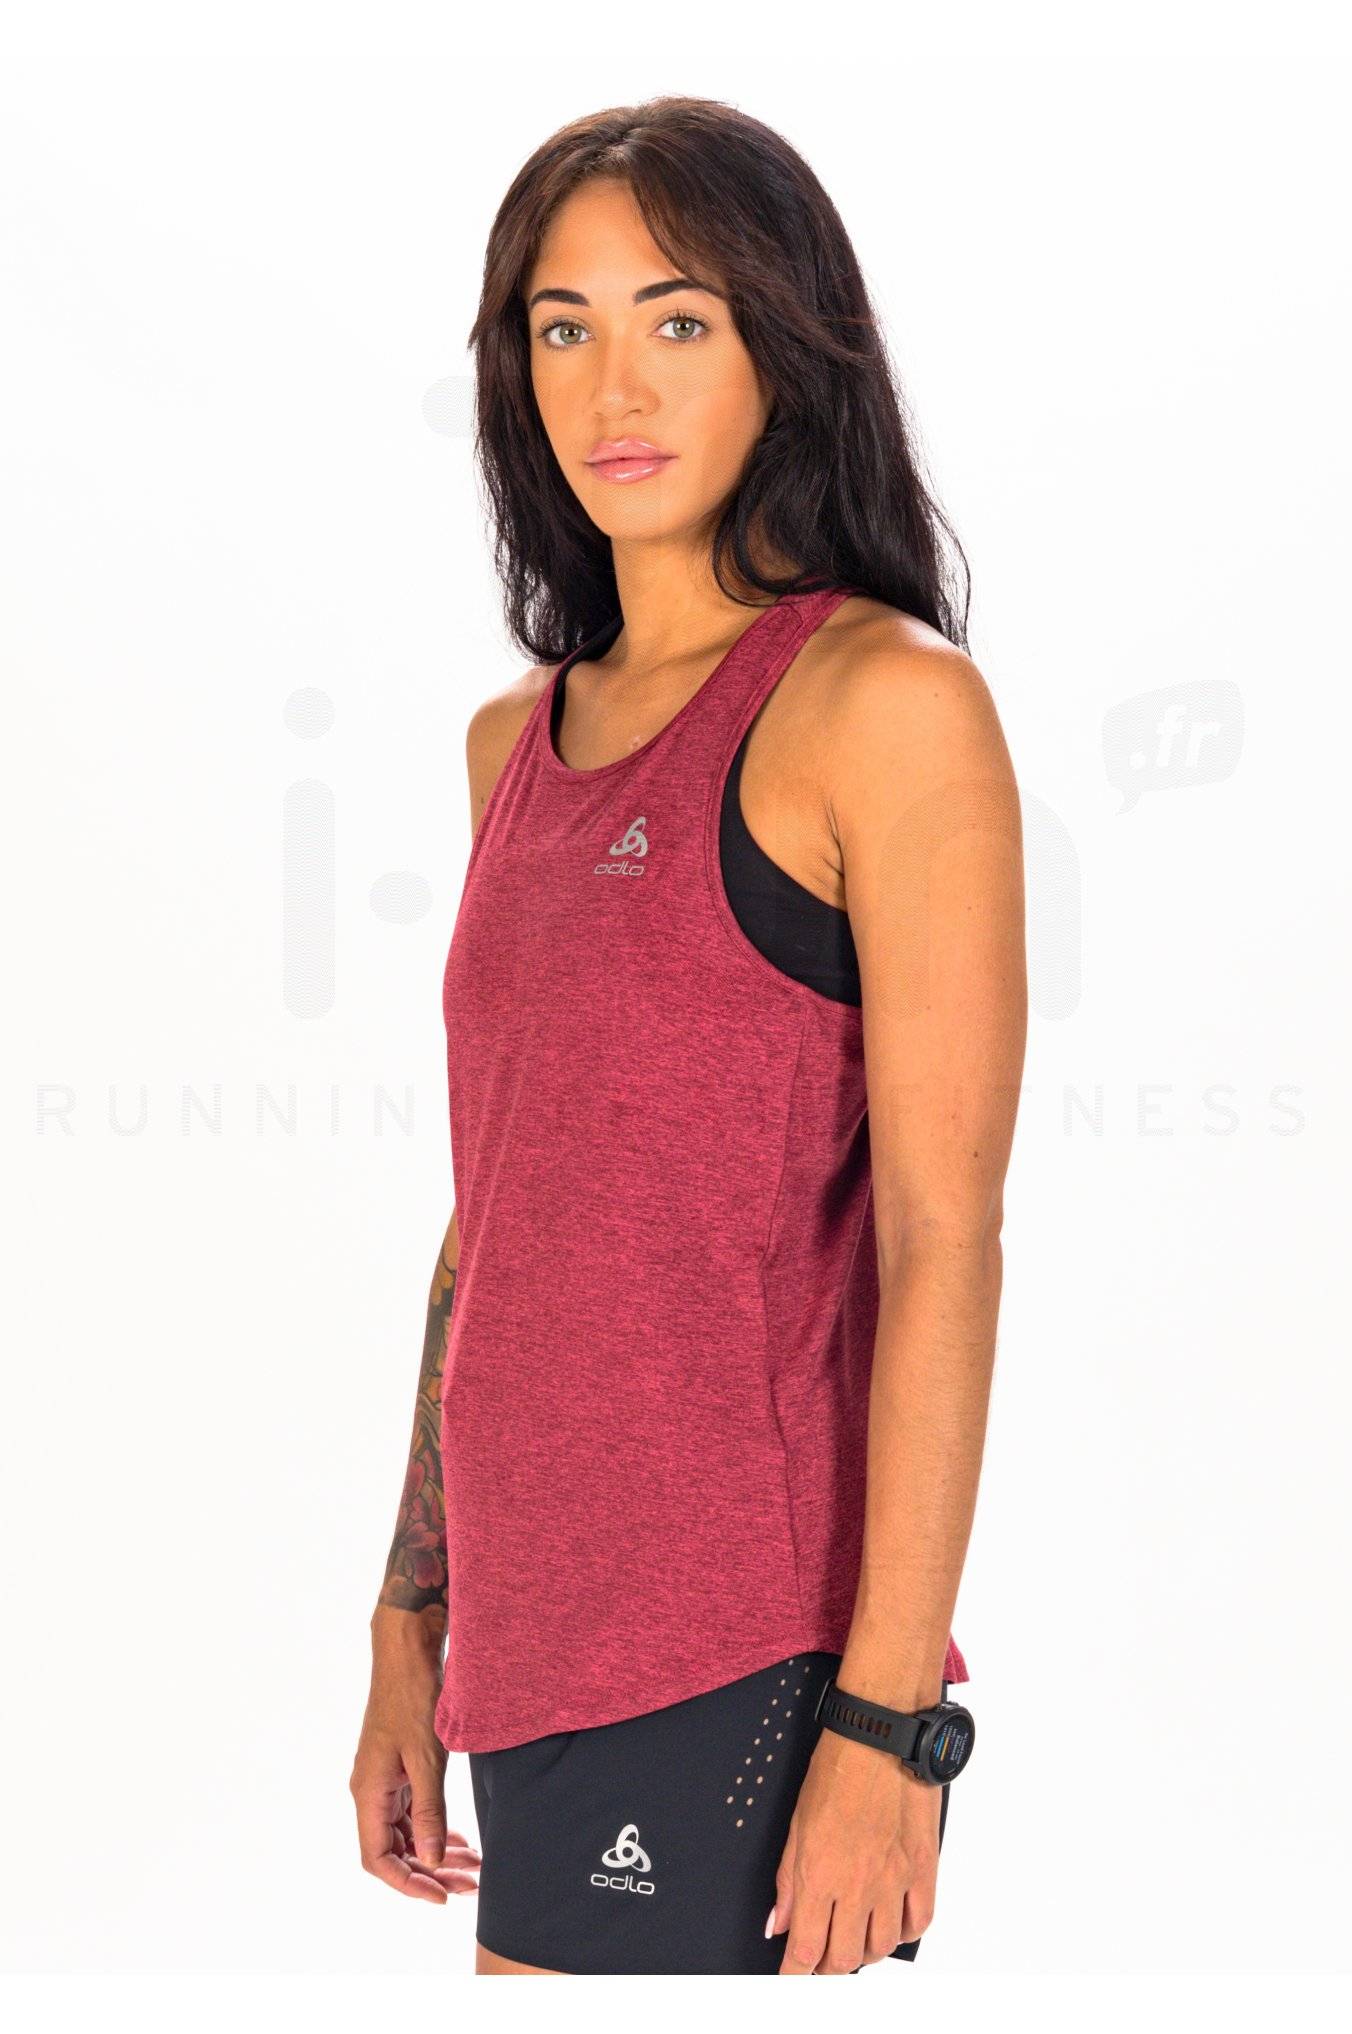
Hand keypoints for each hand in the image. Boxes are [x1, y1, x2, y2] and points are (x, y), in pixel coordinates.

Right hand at [350, 1632, 481, 1903]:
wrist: (407, 1651)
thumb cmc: (412, 1697)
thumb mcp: (426, 1757)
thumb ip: (429, 1810)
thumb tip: (431, 1859)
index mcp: (368, 1793)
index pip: (378, 1859)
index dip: (408, 1883)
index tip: (442, 1896)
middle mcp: (370, 1791)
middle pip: (395, 1851)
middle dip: (430, 1872)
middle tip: (469, 1886)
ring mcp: (383, 1780)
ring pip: (406, 1833)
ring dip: (435, 1853)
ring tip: (472, 1868)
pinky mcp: (398, 1768)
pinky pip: (412, 1812)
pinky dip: (434, 1828)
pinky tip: (457, 1839)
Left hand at [768, 1729, 941, 1972]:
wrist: (881, 1736)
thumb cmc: (837, 1768)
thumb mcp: (797, 1823)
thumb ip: (788, 1881)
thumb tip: (779, 1923)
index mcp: (819, 1875)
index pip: (805, 1950)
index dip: (795, 1975)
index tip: (790, 1979)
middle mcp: (858, 1886)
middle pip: (844, 1957)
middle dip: (827, 1965)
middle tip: (821, 1956)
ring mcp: (894, 1880)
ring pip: (881, 1947)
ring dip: (864, 1952)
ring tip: (854, 1940)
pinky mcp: (924, 1868)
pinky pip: (919, 1922)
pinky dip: (903, 1933)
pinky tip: (891, 1925)